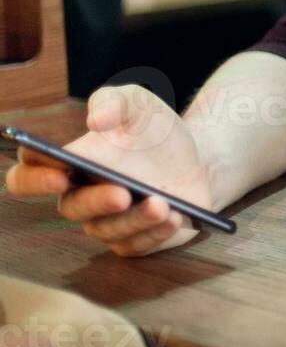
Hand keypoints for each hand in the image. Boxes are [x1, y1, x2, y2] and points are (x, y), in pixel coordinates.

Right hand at [3, 86, 214, 256]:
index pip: (27, 176)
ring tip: (161, 204)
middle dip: (96, 201)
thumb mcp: (139, 104)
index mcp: (69, 164)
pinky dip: (156, 232)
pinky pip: (136, 244)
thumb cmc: (156, 131)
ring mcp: (105, 221)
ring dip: (135, 218)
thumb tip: (96, 121)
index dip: (34, 178)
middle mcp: (81, 196)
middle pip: (71, 208)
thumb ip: (114, 102)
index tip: (60, 171)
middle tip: (122, 193)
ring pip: (107, 230)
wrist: (198, 156)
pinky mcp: (132, 239)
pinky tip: (175, 217)